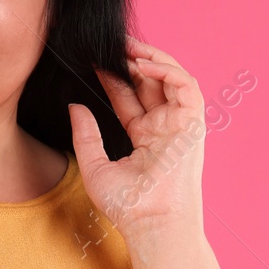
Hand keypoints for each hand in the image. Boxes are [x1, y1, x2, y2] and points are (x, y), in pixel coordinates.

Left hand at [68, 35, 206, 242]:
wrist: (151, 223)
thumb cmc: (127, 206)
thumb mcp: (94, 166)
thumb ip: (85, 135)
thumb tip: (74, 106)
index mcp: (145, 138)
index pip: (129, 99)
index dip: (113, 79)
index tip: (93, 63)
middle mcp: (165, 128)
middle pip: (151, 84)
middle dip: (133, 60)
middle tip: (111, 44)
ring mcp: (180, 125)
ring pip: (171, 79)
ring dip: (152, 59)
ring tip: (127, 46)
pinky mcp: (194, 124)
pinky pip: (186, 87)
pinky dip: (167, 71)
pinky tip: (144, 64)